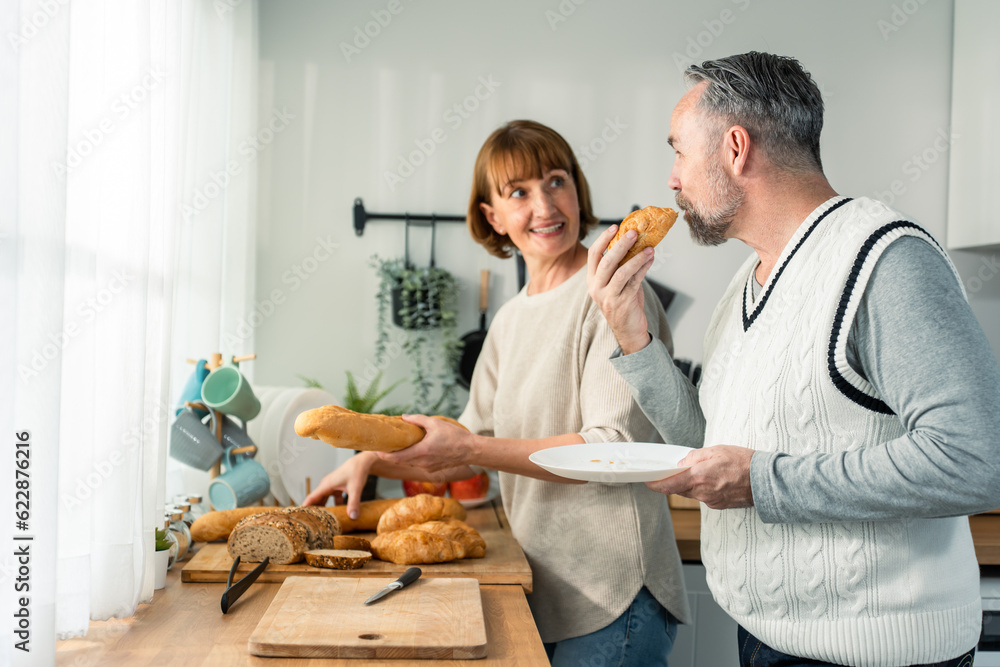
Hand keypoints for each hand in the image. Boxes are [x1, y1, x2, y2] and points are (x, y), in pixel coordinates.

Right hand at [302, 451, 376, 518]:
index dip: (305, 507)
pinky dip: (332, 505)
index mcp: (326, 485)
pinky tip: (335, 514)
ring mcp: (331, 486)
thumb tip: (352, 517)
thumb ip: (353, 503)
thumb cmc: (357, 472)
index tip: (299, 517)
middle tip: (309, 524)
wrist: (362, 462)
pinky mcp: (337, 487)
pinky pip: (331, 498)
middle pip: (316, 500)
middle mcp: (326, 485)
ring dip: (322, 509)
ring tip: (319, 521)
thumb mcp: (355, 489)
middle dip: (312, 511)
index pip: (311, 498)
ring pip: (323, 499)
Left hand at [378, 414, 473, 472]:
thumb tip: (404, 417)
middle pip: (400, 461)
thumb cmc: (454, 436)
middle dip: (391, 454)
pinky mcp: (433, 470)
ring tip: (400, 445)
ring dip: (403, 455)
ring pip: (409, 462)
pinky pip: (418, 464)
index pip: (396, 457)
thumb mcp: (435, 423)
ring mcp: (427, 468)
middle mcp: (422, 463)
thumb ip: (418, 420)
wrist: (470, 451)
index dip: (383, 455)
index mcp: (420, 452)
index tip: (376, 450)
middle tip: (384, 445)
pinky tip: (416, 448)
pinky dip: (414, 457)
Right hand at [587, 224, 653, 354]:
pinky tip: (650, 259)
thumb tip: (635, 242)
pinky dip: (644, 268)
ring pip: (621, 272)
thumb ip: (620, 266)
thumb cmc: (623, 303)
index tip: (615, 227)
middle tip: (634, 233)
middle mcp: (596, 288)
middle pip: (607, 261)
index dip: (603, 239)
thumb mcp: (616, 283)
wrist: (628, 330)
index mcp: (592, 280)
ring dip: (637, 257)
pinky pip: (635, 281)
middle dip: (621, 244)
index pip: (593, 255)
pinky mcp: (622, 303)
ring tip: (649, 248)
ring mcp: (608, 297)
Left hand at [645, 445, 754, 509]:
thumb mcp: (716, 450)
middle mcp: (703, 493)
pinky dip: (704, 488)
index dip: (656, 484)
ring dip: (692, 484)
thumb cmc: (743, 462)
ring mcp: (711, 501)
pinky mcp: (719, 505)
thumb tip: (682, 464)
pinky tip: (715, 479)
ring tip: (704, 471)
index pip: (669, 485)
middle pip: (680, 489)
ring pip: (692, 493)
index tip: (647, 481)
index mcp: (699, 477)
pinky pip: (704, 496)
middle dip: (676, 480)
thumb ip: (695, 457)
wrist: (766, 481)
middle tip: (676, 470)